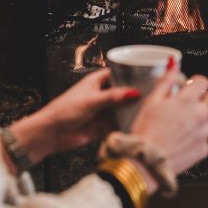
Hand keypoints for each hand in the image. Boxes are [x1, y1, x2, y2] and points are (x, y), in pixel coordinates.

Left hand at [8, 69, 140, 162]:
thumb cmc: (63, 111)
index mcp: (96, 82)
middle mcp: (101, 95)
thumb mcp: (91, 100)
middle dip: (136, 94)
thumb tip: (134, 93)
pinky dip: (127, 124)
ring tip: (151, 110)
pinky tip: (139, 124)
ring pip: (123, 109)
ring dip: (133, 110)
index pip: (118, 74)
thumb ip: (113, 97)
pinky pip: (119, 124)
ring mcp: (103, 111)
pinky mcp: (103, 126)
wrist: (52, 134)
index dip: (132, 74)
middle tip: (155, 94)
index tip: (149, 74)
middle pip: (124, 92)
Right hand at [129, 67, 207, 176]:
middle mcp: (200, 116)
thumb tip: (173, 64)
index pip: (203, 82)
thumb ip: (166, 81)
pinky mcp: (204, 149)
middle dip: (203, 98)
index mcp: (187, 101)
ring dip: (203, 116)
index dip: (195, 82)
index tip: (188, 86)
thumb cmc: (145, 134)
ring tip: (185, 121)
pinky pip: (206, 137)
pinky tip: (184, 137)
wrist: (146, 163)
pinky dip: (198, 135)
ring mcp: (204, 133)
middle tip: (188, 103)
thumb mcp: (151, 101)